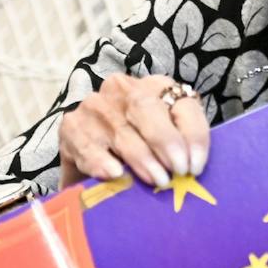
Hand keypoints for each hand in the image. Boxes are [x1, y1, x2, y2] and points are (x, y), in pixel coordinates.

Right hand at [59, 74, 208, 189]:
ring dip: (142, 159)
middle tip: (177, 172)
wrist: (89, 155)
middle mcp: (123, 89)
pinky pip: (89, 146)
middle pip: (147, 109)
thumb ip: (181, 147)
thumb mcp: (165, 143)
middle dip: (166, 142)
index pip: (182, 105)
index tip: (196, 166)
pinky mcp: (71, 126)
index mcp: (156, 87)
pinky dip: (103, 162)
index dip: (193, 136)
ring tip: (156, 180)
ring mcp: (95, 105)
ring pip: (122, 131)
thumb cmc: (137, 150)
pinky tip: (115, 174)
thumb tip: (193, 168)